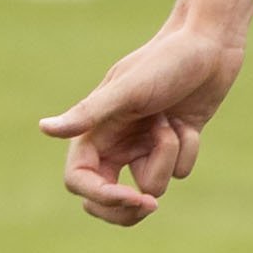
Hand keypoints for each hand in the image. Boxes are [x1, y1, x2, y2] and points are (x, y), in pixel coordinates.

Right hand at [40, 16, 245, 228]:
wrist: (209, 44)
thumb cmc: (165, 61)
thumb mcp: (127, 89)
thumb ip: (87, 112)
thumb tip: (44, 128)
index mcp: (96, 130)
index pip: (79, 180)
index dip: (101, 197)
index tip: (132, 198)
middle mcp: (116, 142)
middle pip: (107, 198)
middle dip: (127, 208)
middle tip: (150, 205)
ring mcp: (144, 145)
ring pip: (151, 185)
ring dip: (168, 157)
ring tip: (172, 122)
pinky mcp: (172, 145)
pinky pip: (179, 170)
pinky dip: (188, 149)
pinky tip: (188, 122)